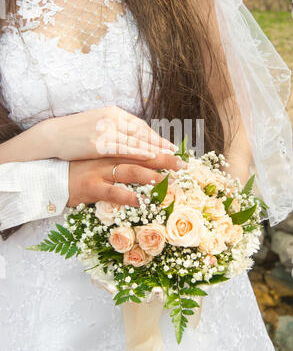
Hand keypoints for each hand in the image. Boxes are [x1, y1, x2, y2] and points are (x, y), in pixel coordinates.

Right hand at [42, 106, 175, 161]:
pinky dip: (139, 153)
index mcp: (114, 113)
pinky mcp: (98, 145)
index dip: (155, 137)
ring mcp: (106, 131)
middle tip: (176, 154)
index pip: (140, 126)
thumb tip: (132, 135)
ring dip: (155, 150)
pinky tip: (150, 159)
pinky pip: (123, 150)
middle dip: (161, 144)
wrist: (53, 134)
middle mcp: (112, 119)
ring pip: (136, 141)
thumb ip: (116, 127)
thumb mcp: (99, 123)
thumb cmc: (75, 132)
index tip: (168, 146)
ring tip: (169, 159)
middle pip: (142, 133)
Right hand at [68, 153, 186, 206]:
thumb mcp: (98, 160)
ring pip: (130, 171)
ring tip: (168, 182)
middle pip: (141, 157)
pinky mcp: (92, 187)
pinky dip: (128, 196)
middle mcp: (108, 158)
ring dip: (151, 177)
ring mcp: (100, 172)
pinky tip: (141, 202)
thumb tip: (141, 164)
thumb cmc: (78, 170)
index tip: (178, 154)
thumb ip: (117, 158)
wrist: (51, 177)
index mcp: (111, 150)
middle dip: (163, 161)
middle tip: (183, 165)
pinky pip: (112, 192)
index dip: (160, 150)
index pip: (140, 148)